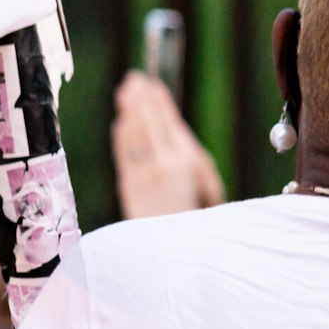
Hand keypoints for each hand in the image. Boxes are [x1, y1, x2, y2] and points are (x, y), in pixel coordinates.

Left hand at [111, 71, 225, 219]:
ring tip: (126, 92)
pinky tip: (121, 122)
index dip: (158, 101)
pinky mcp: (129, 185)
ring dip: (128, 110)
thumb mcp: (208, 184)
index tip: (152, 83)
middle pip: (148, 121)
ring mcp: (143, 174)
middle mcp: (164, 163)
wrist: (176, 249)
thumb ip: (191, 155)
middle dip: (140, 98)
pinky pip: (124, 152)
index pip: (169, 121)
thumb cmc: (197, 216)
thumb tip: (174, 128)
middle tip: (134, 79)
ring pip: (133, 133)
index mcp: (188, 160)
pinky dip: (122, 134)